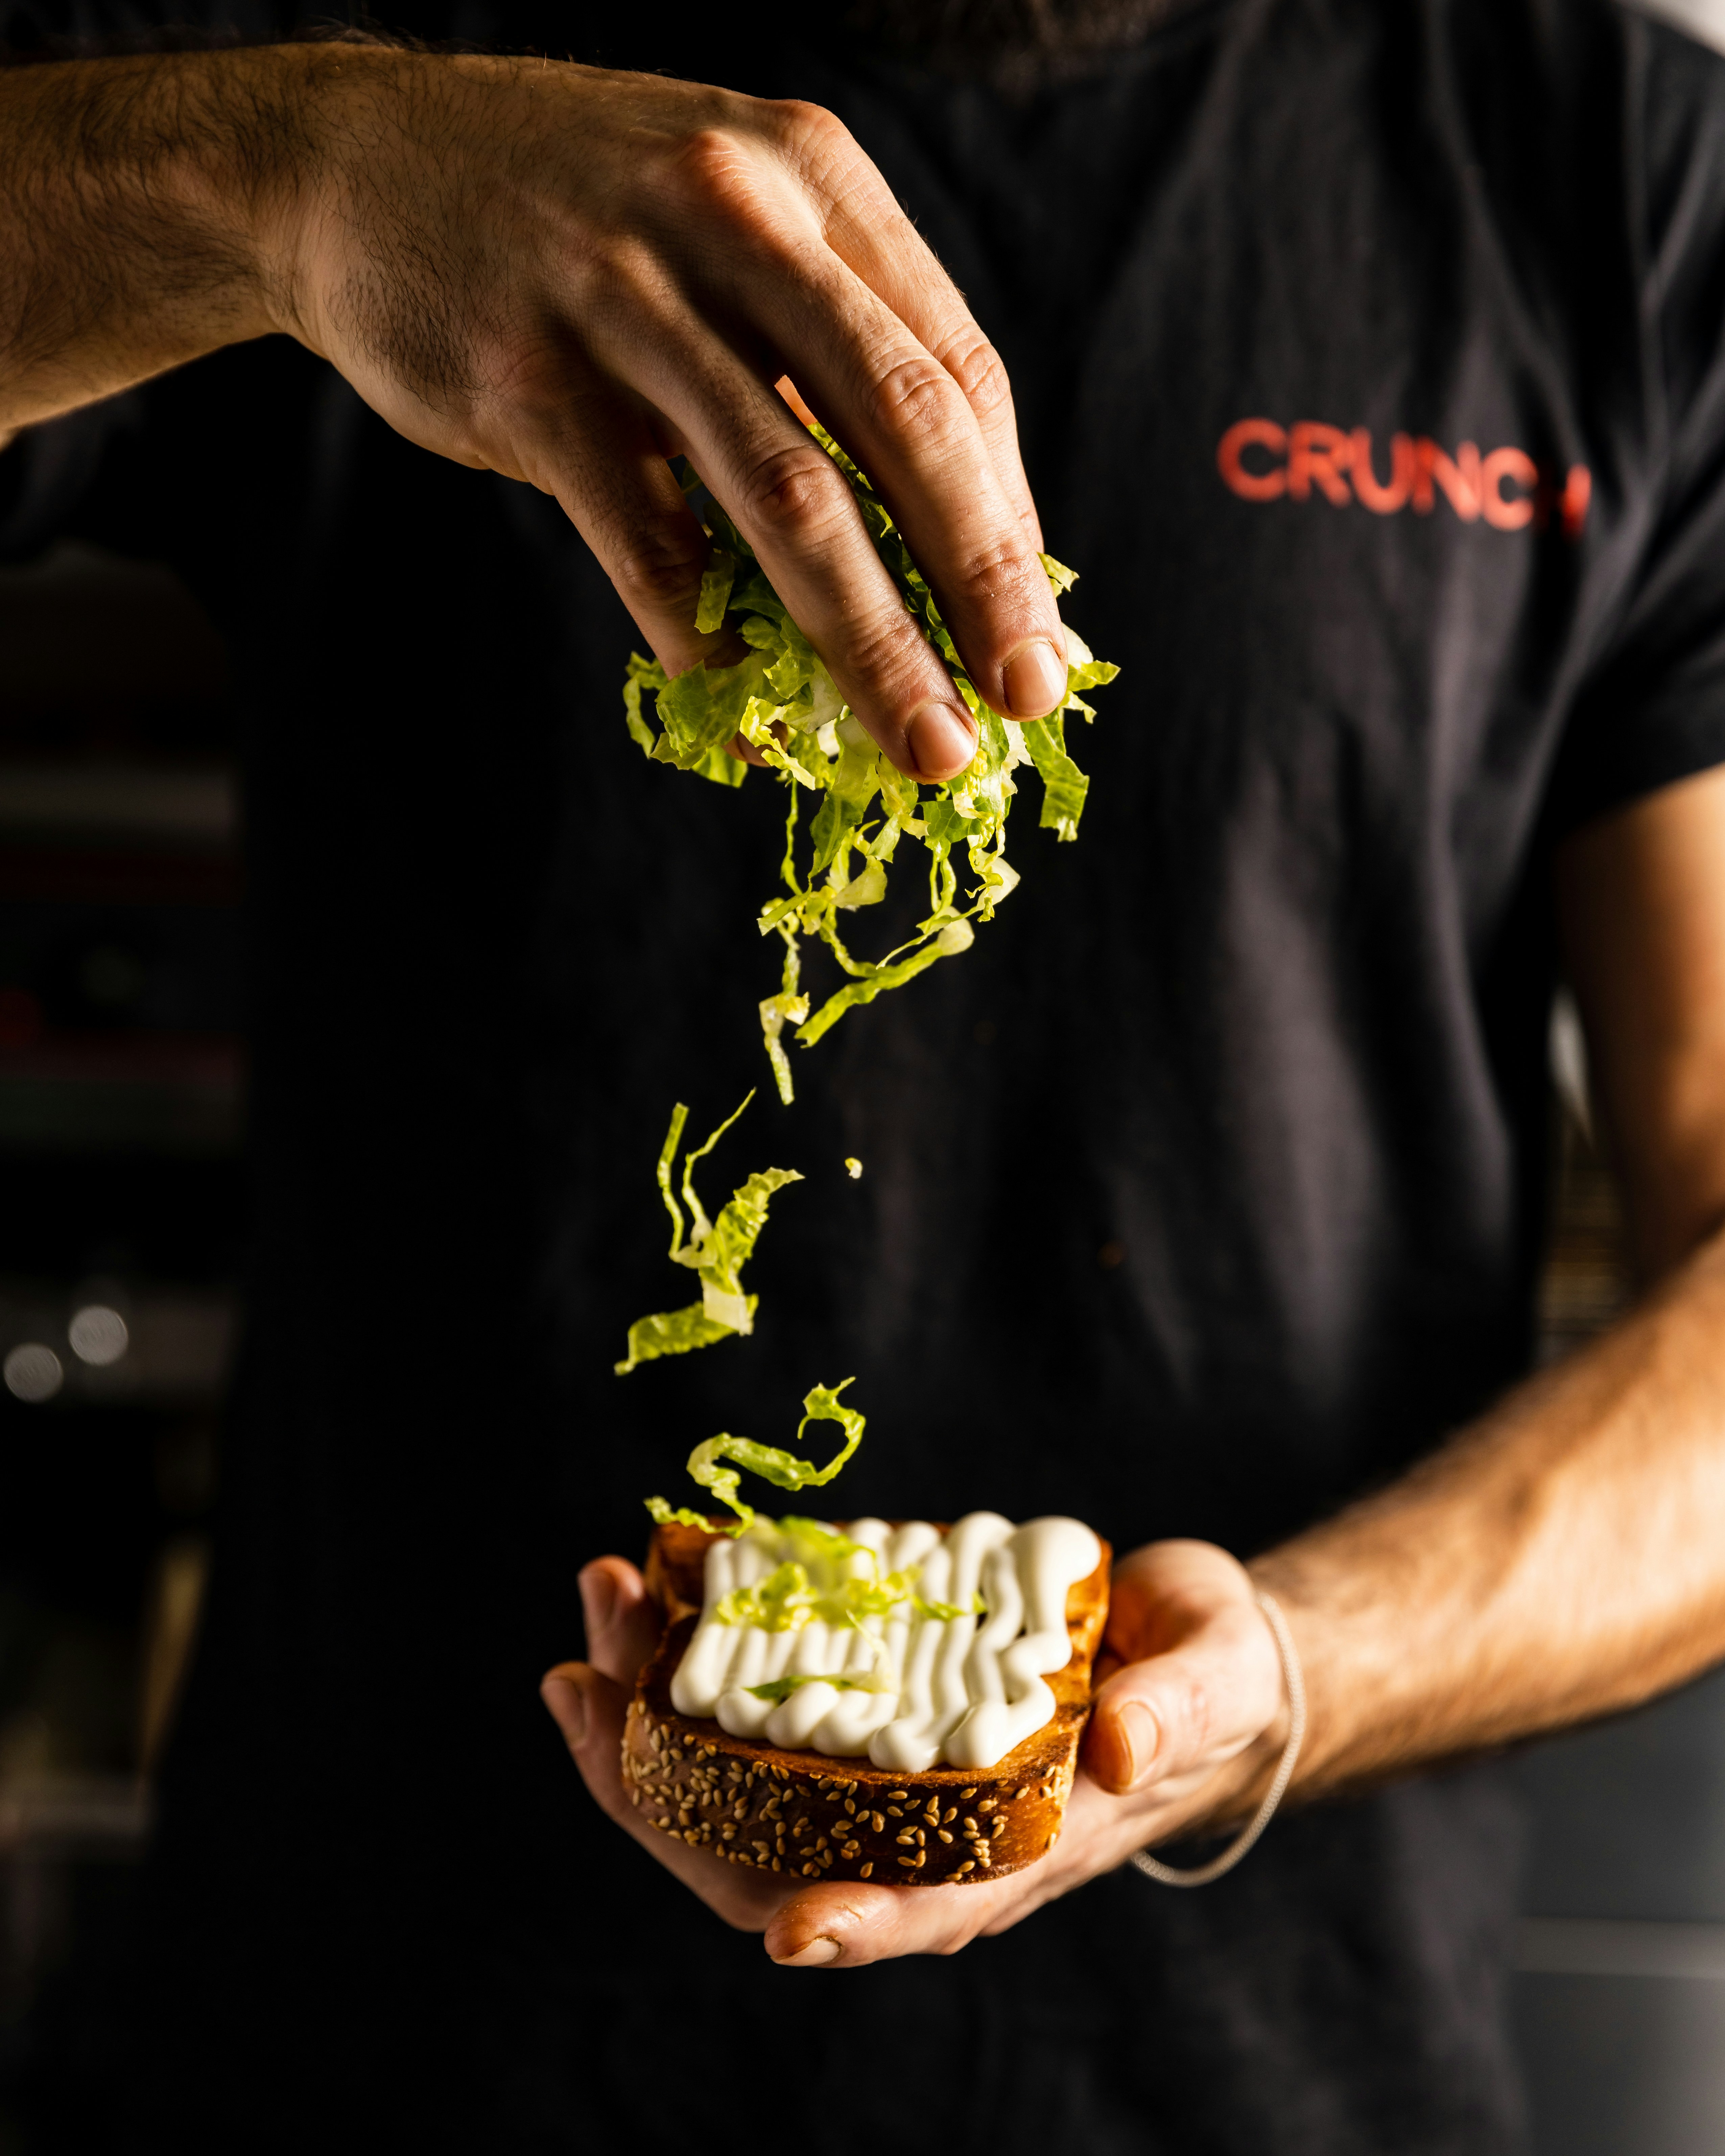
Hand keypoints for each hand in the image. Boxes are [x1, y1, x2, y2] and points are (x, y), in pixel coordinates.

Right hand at [264, 50, 1067, 779]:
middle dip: (978, 584)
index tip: (1035, 635)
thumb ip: (828, 358)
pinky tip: (744, 721)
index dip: (1007, 519)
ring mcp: (623, 294)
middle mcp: (734, 215)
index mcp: (812, 178)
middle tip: (1023, 700)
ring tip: (921, 744)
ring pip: (787, 495)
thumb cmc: (580, 225)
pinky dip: (704, 646)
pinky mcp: (529, 377)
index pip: (955, 369)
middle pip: (902, 426)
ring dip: (867, 642)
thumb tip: (940, 547)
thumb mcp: (728, 229)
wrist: (360, 161)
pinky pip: (647, 541)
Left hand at [542, 1539, 1290, 1967]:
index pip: (923, 1910)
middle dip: (662, 1784)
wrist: (1190, 1646)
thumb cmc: (1209, 1677)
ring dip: (646, 1709)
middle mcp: (928, 1829)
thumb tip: (1119, 1746)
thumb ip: (1177, 1714)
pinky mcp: (864, 1707)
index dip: (860, 1924)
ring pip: (737, 1783)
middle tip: (583, 1679)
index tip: (795, 1931)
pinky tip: (653, 1590)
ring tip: (600, 1604)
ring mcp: (883, 1772)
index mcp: (1017, 1845)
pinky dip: (691, 1659)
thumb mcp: (1214, 1681)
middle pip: (773, 1859)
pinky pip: (754, 1712)